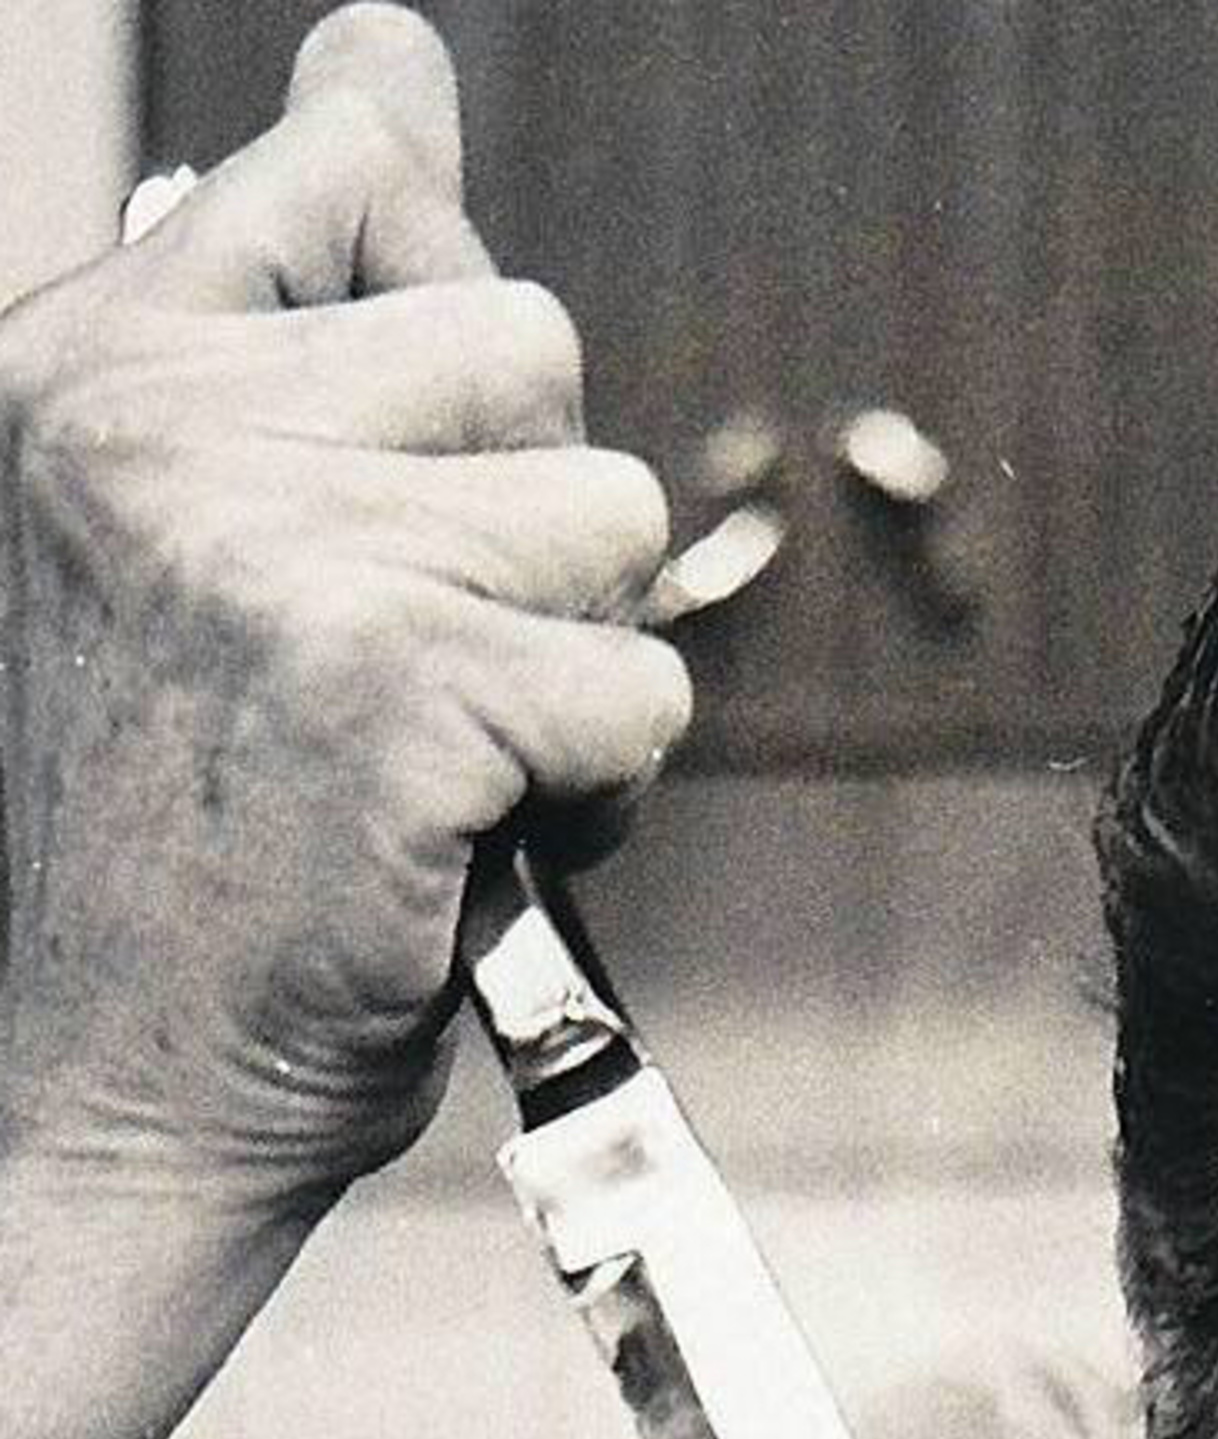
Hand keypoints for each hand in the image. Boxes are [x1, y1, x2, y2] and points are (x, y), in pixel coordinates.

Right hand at [0, 4, 691, 1438]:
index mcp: (93, 356)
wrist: (106, 1075)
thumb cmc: (177, 820)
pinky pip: (641, 684)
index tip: (391, 452)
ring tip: (431, 753)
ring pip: (606, 517)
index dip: (436, 312)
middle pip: (529, 343)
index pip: (347, 168)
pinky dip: (595, 783)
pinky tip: (466, 833)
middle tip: (401, 660)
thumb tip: (394, 52)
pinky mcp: (396, 684)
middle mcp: (166, 416)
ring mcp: (277, 543)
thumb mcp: (194, 519)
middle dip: (521, 522)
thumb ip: (306, 293)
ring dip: (565, 658)